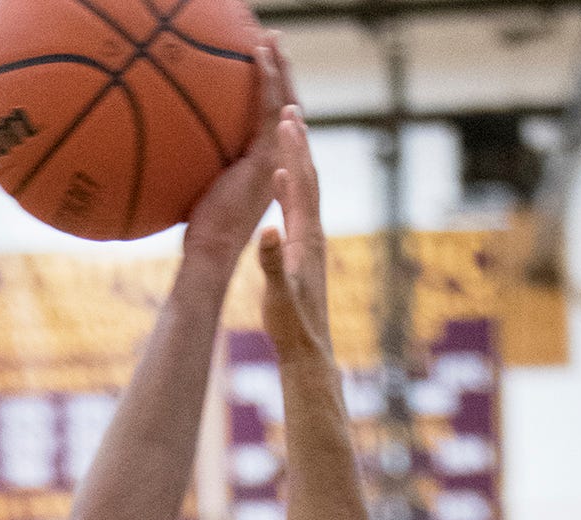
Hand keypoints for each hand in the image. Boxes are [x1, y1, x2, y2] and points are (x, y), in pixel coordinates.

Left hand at [180, 36, 292, 272]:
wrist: (210, 255)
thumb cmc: (199, 235)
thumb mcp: (200, 193)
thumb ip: (201, 168)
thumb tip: (173, 148)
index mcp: (266, 169)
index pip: (276, 125)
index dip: (276, 96)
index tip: (266, 70)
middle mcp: (276, 161)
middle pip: (286, 107)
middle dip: (282, 72)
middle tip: (272, 43)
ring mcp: (273, 158)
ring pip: (284, 100)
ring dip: (278, 65)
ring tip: (270, 38)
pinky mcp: (264, 157)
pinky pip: (268, 107)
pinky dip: (266, 78)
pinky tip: (256, 55)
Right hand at [256, 107, 331, 361]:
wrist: (308, 349)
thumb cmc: (291, 325)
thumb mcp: (277, 294)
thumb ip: (272, 262)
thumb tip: (267, 230)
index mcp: (306, 236)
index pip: (301, 184)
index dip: (294, 151)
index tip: (287, 118)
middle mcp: (313, 233)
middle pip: (308, 178)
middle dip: (299, 144)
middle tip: (292, 109)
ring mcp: (310, 241)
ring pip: (304, 190)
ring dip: (297, 160)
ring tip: (290, 134)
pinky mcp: (304, 251)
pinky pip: (296, 208)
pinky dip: (289, 188)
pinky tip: (280, 181)